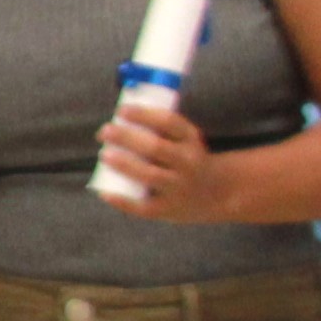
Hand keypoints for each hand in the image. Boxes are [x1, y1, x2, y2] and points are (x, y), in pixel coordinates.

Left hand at [90, 104, 239, 221]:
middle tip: (104, 131)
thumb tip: (118, 116)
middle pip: (156, 148)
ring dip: (125, 165)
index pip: (169, 122)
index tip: (121, 110)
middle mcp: (188, 163)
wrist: (217, 192)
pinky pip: (144, 207)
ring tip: (104, 155)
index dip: (144, 115)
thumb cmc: (186, 159)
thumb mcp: (184, 139)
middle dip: (127, 138)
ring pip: (151, 176)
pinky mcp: (168, 209)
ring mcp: (179, 187)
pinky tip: (105, 193)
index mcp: (190, 140)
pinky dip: (123, 201)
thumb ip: (159, 128)